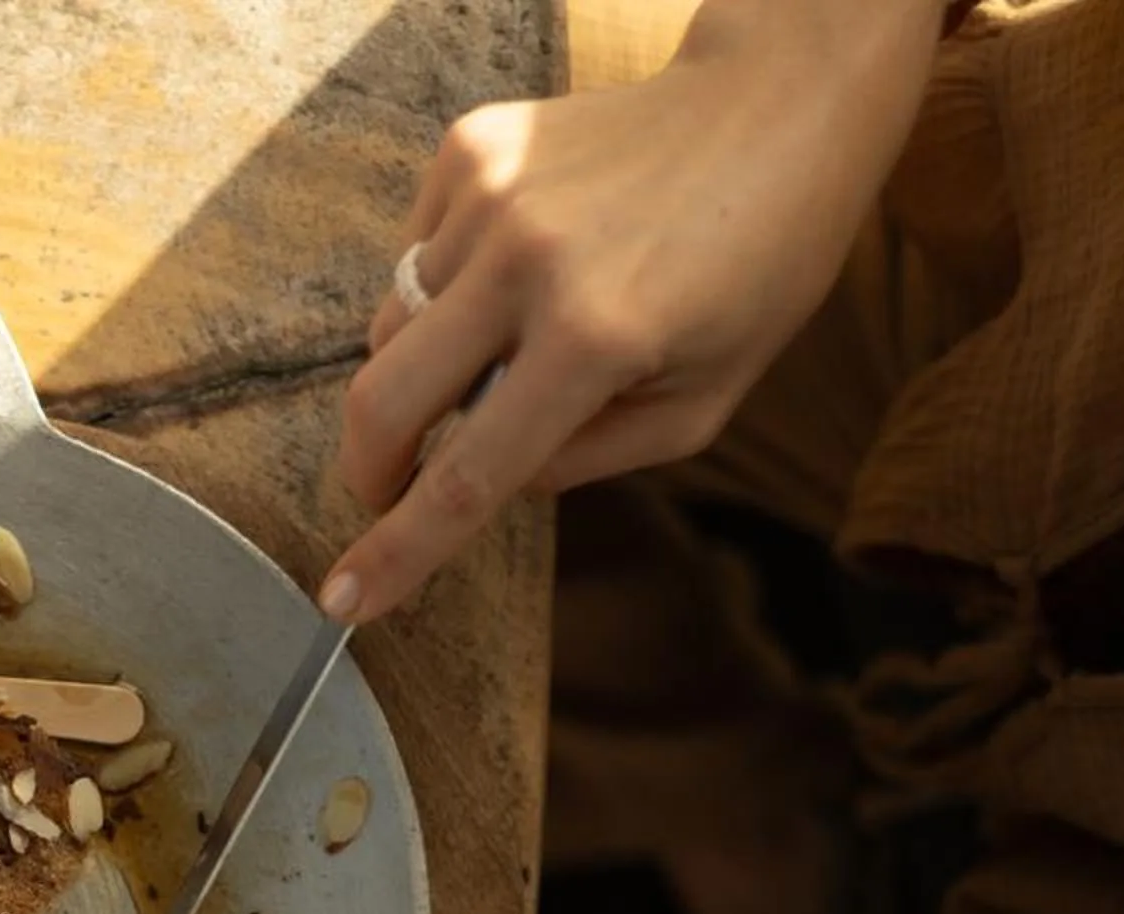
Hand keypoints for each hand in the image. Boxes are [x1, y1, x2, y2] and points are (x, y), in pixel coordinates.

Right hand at [320, 0, 949, 621]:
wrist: (778, 104)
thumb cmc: (759, 265)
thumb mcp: (702, 403)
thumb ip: (586, 459)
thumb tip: (485, 478)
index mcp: (598, 339)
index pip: (466, 477)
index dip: (398, 552)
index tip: (345, 600)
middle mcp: (529, 262)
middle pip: (384, 399)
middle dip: (371, 466)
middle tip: (391, 487)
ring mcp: (491, 195)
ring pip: (395, 325)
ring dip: (431, 359)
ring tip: (515, 334)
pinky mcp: (472, 148)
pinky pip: (414, 253)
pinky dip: (447, 284)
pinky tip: (521, 264)